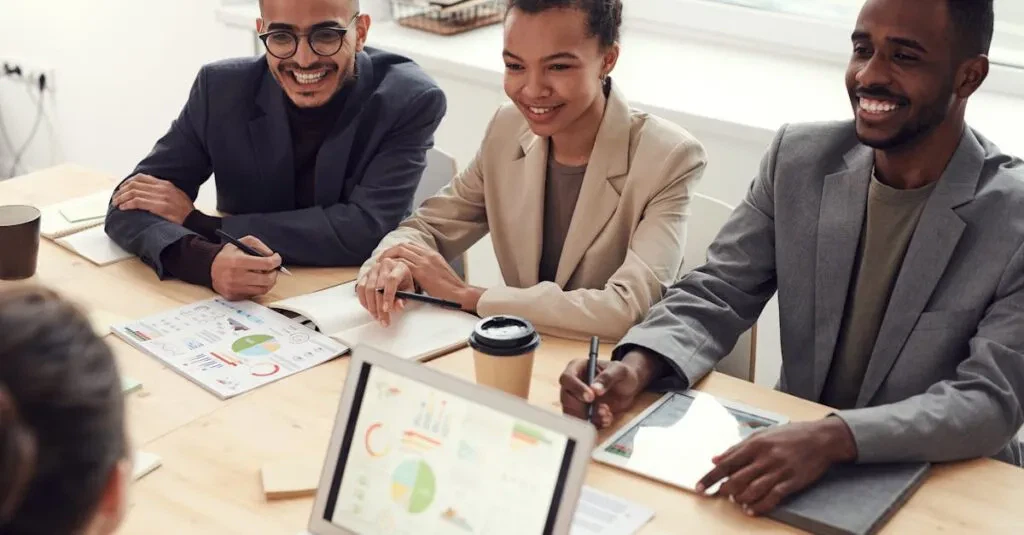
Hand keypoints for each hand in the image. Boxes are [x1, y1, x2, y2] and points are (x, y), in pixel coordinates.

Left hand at [113, 174, 194, 224]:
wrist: (195, 220)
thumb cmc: (185, 211)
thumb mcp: (176, 195)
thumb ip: (163, 192)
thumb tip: (148, 193)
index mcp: (165, 184)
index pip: (141, 178)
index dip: (128, 182)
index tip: (122, 188)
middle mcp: (162, 188)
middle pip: (135, 185)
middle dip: (121, 191)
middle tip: (115, 198)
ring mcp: (161, 197)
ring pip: (134, 193)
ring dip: (122, 198)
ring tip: (116, 204)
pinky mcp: (160, 207)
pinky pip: (138, 202)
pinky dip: (128, 204)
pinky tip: (123, 208)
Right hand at [210, 236, 280, 300]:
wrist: (210, 267)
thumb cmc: (228, 255)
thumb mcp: (242, 243)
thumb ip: (259, 245)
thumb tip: (271, 255)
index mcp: (238, 261)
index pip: (266, 264)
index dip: (276, 261)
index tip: (276, 258)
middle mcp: (236, 276)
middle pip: (267, 279)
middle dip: (274, 273)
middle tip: (272, 269)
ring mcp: (235, 288)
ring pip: (263, 289)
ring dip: (268, 282)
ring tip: (264, 274)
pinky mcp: (234, 296)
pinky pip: (254, 294)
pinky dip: (258, 287)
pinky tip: (255, 281)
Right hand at [355, 257, 413, 326]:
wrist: (396, 274)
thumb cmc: (404, 284)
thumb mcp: (409, 291)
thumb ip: (404, 299)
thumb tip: (398, 306)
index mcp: (398, 267)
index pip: (391, 280)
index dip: (388, 296)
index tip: (387, 310)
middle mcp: (384, 265)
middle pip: (378, 287)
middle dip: (379, 307)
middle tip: (383, 320)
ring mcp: (373, 269)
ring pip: (367, 289)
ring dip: (371, 306)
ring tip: (377, 317)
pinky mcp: (364, 275)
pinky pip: (360, 289)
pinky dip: (364, 301)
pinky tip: (370, 309)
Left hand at [380, 243, 482, 310]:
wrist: (460, 293)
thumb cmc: (451, 289)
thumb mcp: (439, 273)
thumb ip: (428, 269)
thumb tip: (416, 273)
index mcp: (432, 254)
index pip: (410, 245)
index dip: (397, 249)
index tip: (389, 256)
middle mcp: (428, 254)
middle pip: (403, 245)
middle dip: (389, 251)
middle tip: (380, 260)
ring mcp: (425, 262)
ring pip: (400, 252)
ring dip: (388, 258)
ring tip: (380, 266)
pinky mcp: (422, 271)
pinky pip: (402, 264)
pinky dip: (392, 267)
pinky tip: (386, 273)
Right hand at [558, 349, 664, 426]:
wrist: (628, 387)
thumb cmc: (622, 373)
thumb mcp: (619, 371)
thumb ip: (607, 377)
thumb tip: (595, 389)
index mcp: (577, 367)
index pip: (567, 378)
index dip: (576, 389)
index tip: (591, 397)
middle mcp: (573, 384)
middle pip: (566, 399)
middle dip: (583, 408)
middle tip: (603, 409)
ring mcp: (575, 399)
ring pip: (572, 413)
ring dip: (590, 418)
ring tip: (607, 414)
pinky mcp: (581, 412)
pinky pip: (581, 422)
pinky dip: (594, 424)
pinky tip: (606, 419)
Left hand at [696, 417, 856, 515]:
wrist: (821, 438)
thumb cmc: (789, 435)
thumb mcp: (761, 434)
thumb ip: (737, 447)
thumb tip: (715, 459)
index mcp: (755, 444)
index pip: (726, 464)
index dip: (711, 477)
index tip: (699, 487)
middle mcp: (765, 457)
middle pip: (737, 479)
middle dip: (724, 490)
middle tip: (720, 495)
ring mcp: (779, 470)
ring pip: (753, 490)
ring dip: (740, 499)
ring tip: (736, 501)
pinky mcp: (792, 481)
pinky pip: (773, 497)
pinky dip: (759, 506)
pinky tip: (751, 510)